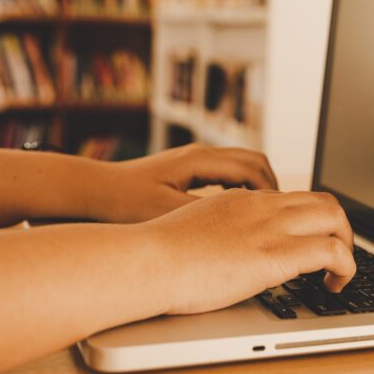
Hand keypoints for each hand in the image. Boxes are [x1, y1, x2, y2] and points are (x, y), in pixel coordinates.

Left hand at [90, 144, 278, 223]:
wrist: (93, 191)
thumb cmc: (123, 202)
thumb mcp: (165, 212)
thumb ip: (204, 213)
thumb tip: (240, 219)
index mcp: (199, 160)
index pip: (253, 169)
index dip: (272, 192)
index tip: (279, 216)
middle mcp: (200, 154)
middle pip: (254, 161)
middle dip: (272, 186)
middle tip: (280, 214)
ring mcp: (194, 160)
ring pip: (242, 165)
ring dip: (258, 186)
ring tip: (265, 215)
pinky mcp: (187, 169)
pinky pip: (227, 173)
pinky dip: (241, 188)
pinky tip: (238, 212)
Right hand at [142, 189, 355, 313]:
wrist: (147, 260)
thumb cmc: (157, 255)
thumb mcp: (192, 230)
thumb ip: (216, 233)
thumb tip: (222, 251)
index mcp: (240, 201)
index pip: (291, 199)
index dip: (310, 221)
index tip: (310, 243)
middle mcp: (262, 207)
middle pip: (323, 201)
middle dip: (339, 229)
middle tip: (335, 258)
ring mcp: (271, 228)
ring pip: (335, 217)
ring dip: (347, 246)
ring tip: (339, 273)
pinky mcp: (276, 255)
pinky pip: (332, 251)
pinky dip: (345, 268)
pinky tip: (333, 286)